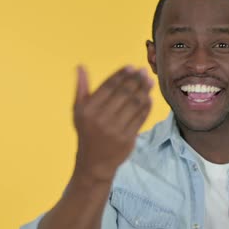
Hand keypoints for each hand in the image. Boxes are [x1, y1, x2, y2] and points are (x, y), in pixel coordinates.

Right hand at [72, 65, 153, 182]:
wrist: (94, 162)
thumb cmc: (87, 131)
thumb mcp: (79, 111)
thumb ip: (81, 88)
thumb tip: (81, 66)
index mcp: (88, 109)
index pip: (108, 86)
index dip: (121, 75)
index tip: (131, 67)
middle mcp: (101, 119)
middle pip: (123, 93)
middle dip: (135, 80)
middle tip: (143, 71)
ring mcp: (115, 129)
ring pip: (134, 104)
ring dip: (144, 90)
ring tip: (149, 81)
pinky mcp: (128, 138)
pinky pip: (141, 117)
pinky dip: (147, 106)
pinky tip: (149, 97)